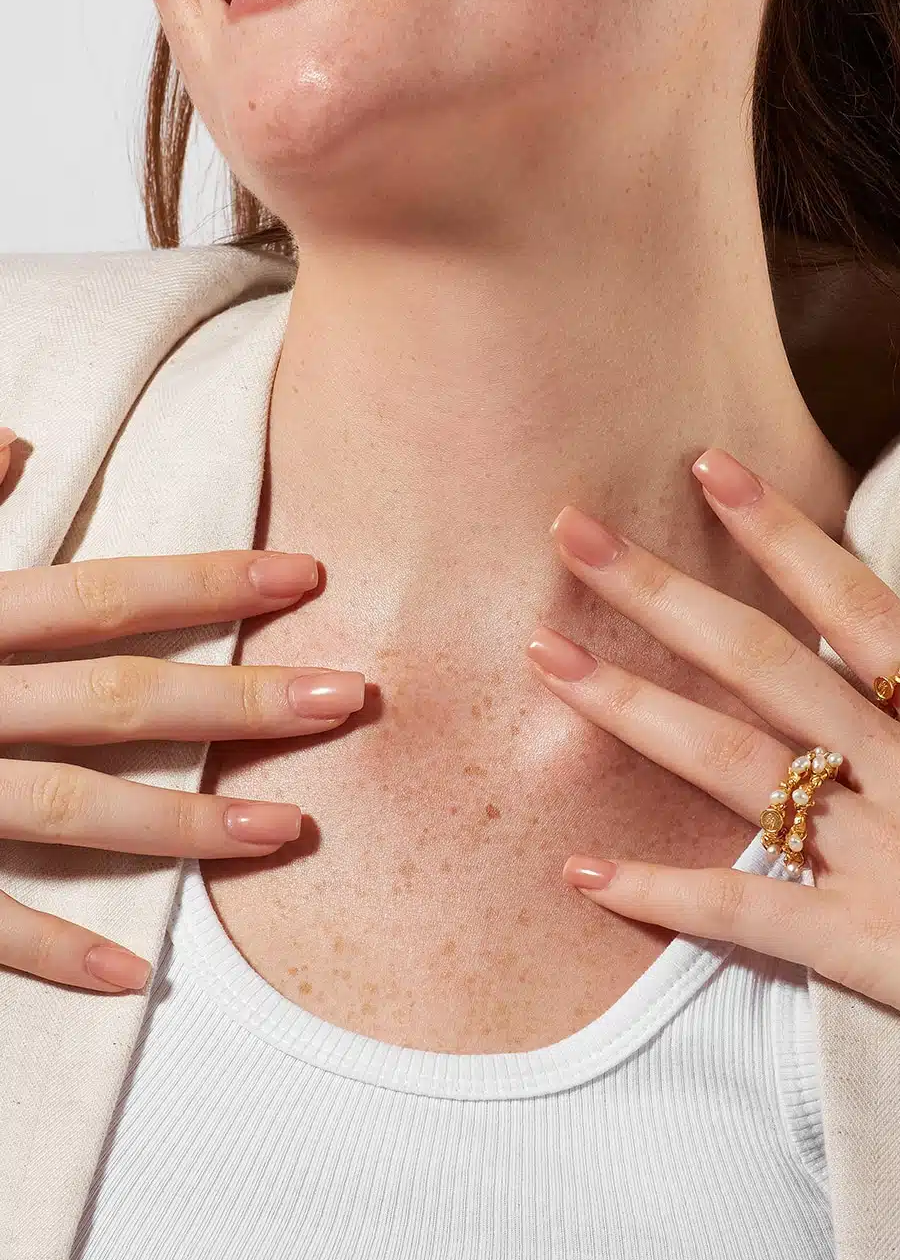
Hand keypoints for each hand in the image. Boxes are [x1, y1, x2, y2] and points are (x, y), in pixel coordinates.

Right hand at [0, 426, 364, 993]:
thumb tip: (13, 436)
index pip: (106, 595)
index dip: (211, 581)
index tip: (310, 574)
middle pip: (119, 699)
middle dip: (240, 701)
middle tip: (350, 699)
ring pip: (71, 810)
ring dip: (185, 826)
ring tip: (290, 833)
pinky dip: (56, 950)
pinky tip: (140, 977)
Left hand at [524, 445, 899, 1106]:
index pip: (851, 596)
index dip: (774, 528)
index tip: (707, 467)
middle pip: (758, 659)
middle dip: (657, 591)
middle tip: (572, 535)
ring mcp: (873, 852)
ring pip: (727, 761)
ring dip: (629, 707)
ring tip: (545, 658)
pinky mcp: (860, 944)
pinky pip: (739, 912)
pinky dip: (657, 893)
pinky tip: (579, 874)